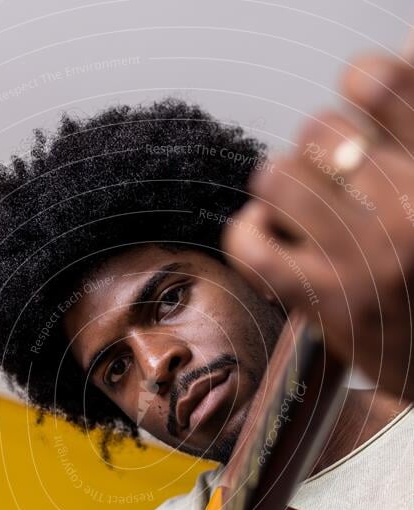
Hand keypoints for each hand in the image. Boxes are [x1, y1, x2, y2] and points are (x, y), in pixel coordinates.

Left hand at [223, 51, 413, 399]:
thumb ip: (406, 146)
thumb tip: (377, 74)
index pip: (388, 84)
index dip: (362, 79)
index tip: (358, 95)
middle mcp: (409, 210)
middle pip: (320, 132)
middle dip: (313, 151)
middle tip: (327, 180)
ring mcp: (365, 258)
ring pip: (278, 179)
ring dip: (279, 191)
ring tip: (297, 214)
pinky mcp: (323, 299)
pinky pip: (252, 245)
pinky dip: (247, 235)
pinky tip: (269, 238)